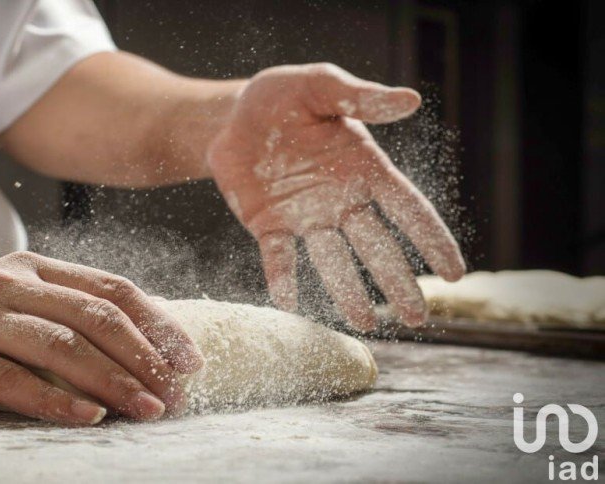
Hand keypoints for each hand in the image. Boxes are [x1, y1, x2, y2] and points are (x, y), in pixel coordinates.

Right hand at [0, 252, 202, 424]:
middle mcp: (8, 283)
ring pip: (59, 346)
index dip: (158, 323)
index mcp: (33, 267)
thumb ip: (67, 316)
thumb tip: (144, 349)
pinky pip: (10, 379)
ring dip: (112, 381)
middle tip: (177, 393)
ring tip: (148, 410)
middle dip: (145, 357)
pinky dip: (54, 401)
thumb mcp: (14, 305)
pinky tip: (89, 419)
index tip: (191, 360)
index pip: (112, 289)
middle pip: (94, 316)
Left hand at [208, 63, 464, 329]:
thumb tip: (410, 100)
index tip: (454, 274)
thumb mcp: (319, 86)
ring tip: (365, 323)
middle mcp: (341, 200)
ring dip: (347, 290)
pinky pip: (278, 256)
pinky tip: (289, 301)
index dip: (431, 240)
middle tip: (416, 318)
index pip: (407, 209)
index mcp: (364, 169)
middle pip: (376, 246)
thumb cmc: (283, 97)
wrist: (231, 116)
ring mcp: (305, 217)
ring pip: (332, 260)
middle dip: (397, 281)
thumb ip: (359, 97)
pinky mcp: (268, 226)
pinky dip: (283, 277)